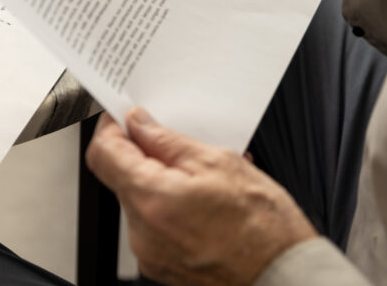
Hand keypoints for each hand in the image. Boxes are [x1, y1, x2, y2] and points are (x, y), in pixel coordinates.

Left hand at [86, 108, 316, 285]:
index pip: (103, 154)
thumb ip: (168, 140)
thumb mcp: (218, 162)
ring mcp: (150, 253)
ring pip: (140, 200)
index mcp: (151, 199)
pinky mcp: (162, 265)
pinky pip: (154, 225)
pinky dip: (170, 207)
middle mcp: (142, 231)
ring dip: (161, 182)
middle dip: (144, 155)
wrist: (283, 273)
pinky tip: (203, 203)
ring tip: (203, 179)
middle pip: (122, 177)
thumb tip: (140, 124)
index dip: (112, 128)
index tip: (126, 117)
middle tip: (180, 144)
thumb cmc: (262, 226)